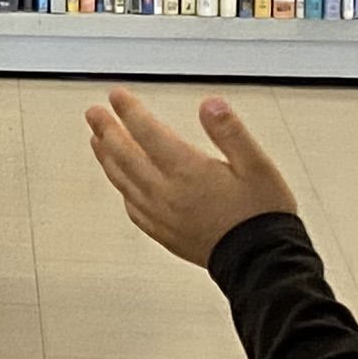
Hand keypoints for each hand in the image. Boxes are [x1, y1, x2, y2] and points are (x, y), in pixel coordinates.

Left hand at [86, 88, 296, 265]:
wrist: (262, 262)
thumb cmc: (262, 214)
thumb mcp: (257, 164)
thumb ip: (230, 132)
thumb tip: (210, 105)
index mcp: (187, 171)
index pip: (147, 133)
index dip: (130, 111)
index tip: (117, 96)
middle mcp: (167, 193)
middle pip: (125, 155)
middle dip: (107, 130)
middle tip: (94, 114)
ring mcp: (162, 216)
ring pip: (123, 182)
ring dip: (106, 158)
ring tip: (97, 141)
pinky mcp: (165, 234)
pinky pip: (133, 209)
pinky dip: (122, 191)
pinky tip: (122, 185)